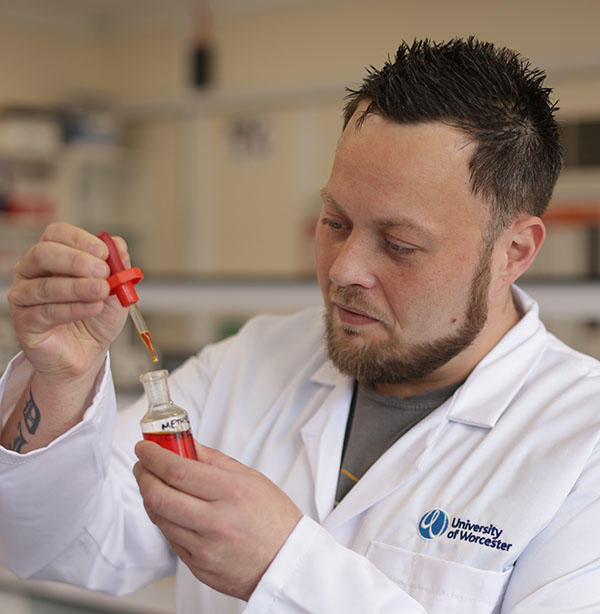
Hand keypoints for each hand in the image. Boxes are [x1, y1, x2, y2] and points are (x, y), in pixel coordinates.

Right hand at [7, 222, 127, 380]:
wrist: (89, 351)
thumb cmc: (97, 317)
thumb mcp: (116, 289)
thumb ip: (118, 266)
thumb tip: (118, 244)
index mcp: (53, 256)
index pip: (56, 234)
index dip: (79, 240)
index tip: (103, 252)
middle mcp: (32, 272)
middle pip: (43, 254)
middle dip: (75, 261)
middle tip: (102, 271)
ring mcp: (24, 297)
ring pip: (44, 286)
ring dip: (78, 287)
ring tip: (102, 292)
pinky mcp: (24, 322)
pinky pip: (46, 312)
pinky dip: (74, 309)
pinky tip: (93, 308)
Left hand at [133, 440, 302, 600]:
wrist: (286, 562)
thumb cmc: (273, 517)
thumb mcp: (250, 478)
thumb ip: (214, 459)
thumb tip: (186, 443)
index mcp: (230, 492)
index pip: (177, 470)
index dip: (153, 456)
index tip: (144, 448)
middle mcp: (214, 521)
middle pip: (159, 496)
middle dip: (143, 475)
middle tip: (143, 464)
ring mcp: (204, 547)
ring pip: (159, 518)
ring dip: (150, 496)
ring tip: (155, 484)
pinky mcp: (197, 567)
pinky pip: (170, 539)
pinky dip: (165, 519)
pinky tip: (171, 508)